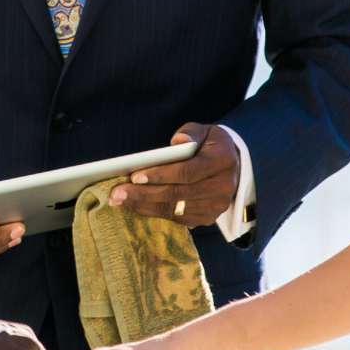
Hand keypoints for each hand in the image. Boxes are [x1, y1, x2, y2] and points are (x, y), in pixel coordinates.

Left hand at [108, 123, 240, 224]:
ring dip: (144, 205)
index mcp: (222, 161)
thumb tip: (177, 142)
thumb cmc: (210, 145)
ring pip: (175, 209)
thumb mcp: (204, 130)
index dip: (161, 175)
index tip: (135, 176)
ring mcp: (216, 206)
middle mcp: (223, 187)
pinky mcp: (207, 218)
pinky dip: (153, 211)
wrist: (232, 166)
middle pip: (178, 194)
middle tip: (117, 193)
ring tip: (119, 200)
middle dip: (144, 194)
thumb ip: (190, 132)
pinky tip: (134, 205)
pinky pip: (176, 218)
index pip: (188, 171)